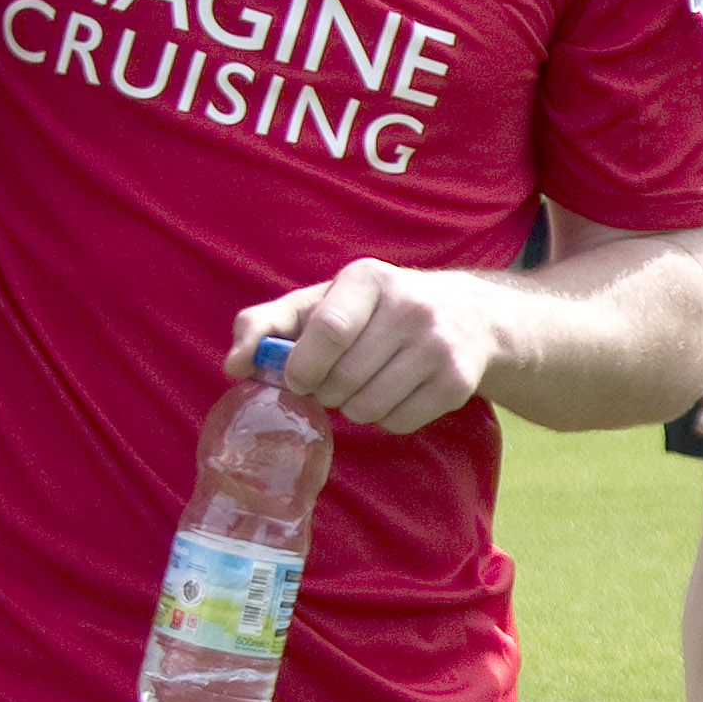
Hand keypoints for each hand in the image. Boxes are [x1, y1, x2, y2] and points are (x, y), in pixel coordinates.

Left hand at [232, 259, 510, 429]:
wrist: (469, 316)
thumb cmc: (375, 311)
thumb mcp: (322, 302)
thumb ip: (266, 325)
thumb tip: (233, 366)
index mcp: (370, 278)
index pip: (328, 330)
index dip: (303, 366)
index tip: (296, 379)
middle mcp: (412, 306)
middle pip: (344, 378)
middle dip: (326, 393)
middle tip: (331, 384)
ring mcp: (440, 345)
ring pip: (369, 407)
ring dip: (353, 409)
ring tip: (362, 388)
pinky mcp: (459, 382)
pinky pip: (399, 423)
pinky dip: (385, 420)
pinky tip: (394, 396)